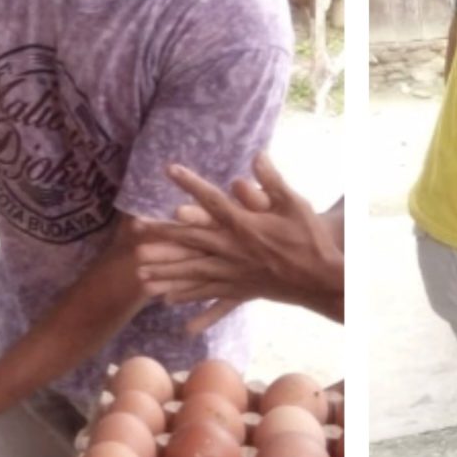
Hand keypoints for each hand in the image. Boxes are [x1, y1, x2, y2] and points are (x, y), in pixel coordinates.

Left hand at [133, 153, 341, 328]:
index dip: (190, 183)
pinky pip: (207, 294)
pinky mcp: (239, 289)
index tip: (170, 169)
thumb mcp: (295, 203)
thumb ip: (273, 181)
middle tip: (135, 231)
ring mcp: (234, 273)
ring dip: (165, 272)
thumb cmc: (309, 237)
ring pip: (193, 273)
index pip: (212, 200)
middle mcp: (233, 250)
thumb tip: (258, 155)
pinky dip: (187, 297)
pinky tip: (167, 301)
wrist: (321, 278)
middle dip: (162, 236)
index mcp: (245, 226)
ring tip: (138, 274)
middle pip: (191, 241)